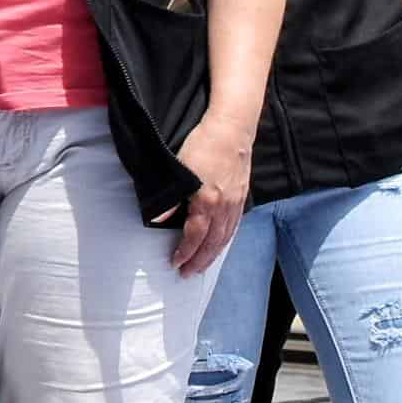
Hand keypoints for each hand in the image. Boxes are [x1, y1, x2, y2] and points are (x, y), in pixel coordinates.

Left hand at [169, 111, 253, 274]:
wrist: (233, 128)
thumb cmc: (203, 143)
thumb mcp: (180, 168)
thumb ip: (170, 197)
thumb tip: (159, 220)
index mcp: (207, 201)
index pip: (194, 236)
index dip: (184, 253)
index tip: (175, 264)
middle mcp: (224, 206)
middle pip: (212, 243)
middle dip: (199, 261)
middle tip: (188, 274)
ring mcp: (236, 202)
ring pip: (225, 237)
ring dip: (213, 254)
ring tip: (202, 265)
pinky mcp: (242, 196)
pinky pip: (234, 226)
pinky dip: (226, 240)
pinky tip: (220, 243)